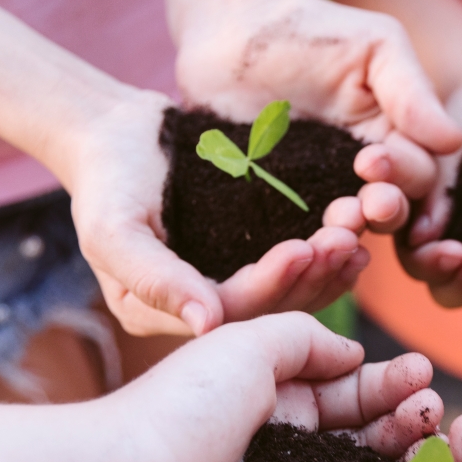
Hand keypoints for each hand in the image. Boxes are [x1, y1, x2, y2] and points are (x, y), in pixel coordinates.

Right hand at [58, 88, 372, 335]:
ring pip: (291, 292)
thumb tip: (207, 326)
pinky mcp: (250, 258)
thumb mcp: (111, 229)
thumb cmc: (104, 179)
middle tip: (347, 240)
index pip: (231, 312)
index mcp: (164, 316)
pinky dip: (326, 255)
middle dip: (311, 276)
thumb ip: (153, 278)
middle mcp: (203, 311)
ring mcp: (230, 285)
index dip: (272, 284)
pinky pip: (296, 268)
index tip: (307, 247)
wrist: (117, 135)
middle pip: (269, 309)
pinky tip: (357, 235)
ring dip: (327, 268)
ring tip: (357, 236)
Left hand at [85, 312, 443, 461]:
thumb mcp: (242, 342)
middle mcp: (276, 447)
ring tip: (431, 432)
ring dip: (399, 450)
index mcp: (263, 397)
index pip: (340, 385)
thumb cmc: (176, 410)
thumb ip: (303, 336)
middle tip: (434, 406)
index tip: (423, 374)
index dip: (384, 379)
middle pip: (358, 428)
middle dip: (401, 412)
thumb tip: (352, 355)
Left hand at [178, 0, 461, 237]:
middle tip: (368, 205)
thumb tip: (454, 142)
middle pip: (391, 209)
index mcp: (396, 140)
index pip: (420, 172)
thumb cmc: (309, 30)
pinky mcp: (279, 209)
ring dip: (349, 231)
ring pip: (348, 229)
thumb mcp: (374, 46)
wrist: (229, 33)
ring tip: (338, 224)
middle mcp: (363, 177)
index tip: (373, 160)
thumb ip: (413, 91)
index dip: (406, 175)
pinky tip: (299, 241)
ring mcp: (320, 196)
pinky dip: (304, 242)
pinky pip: (298, 235)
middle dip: (385, 210)